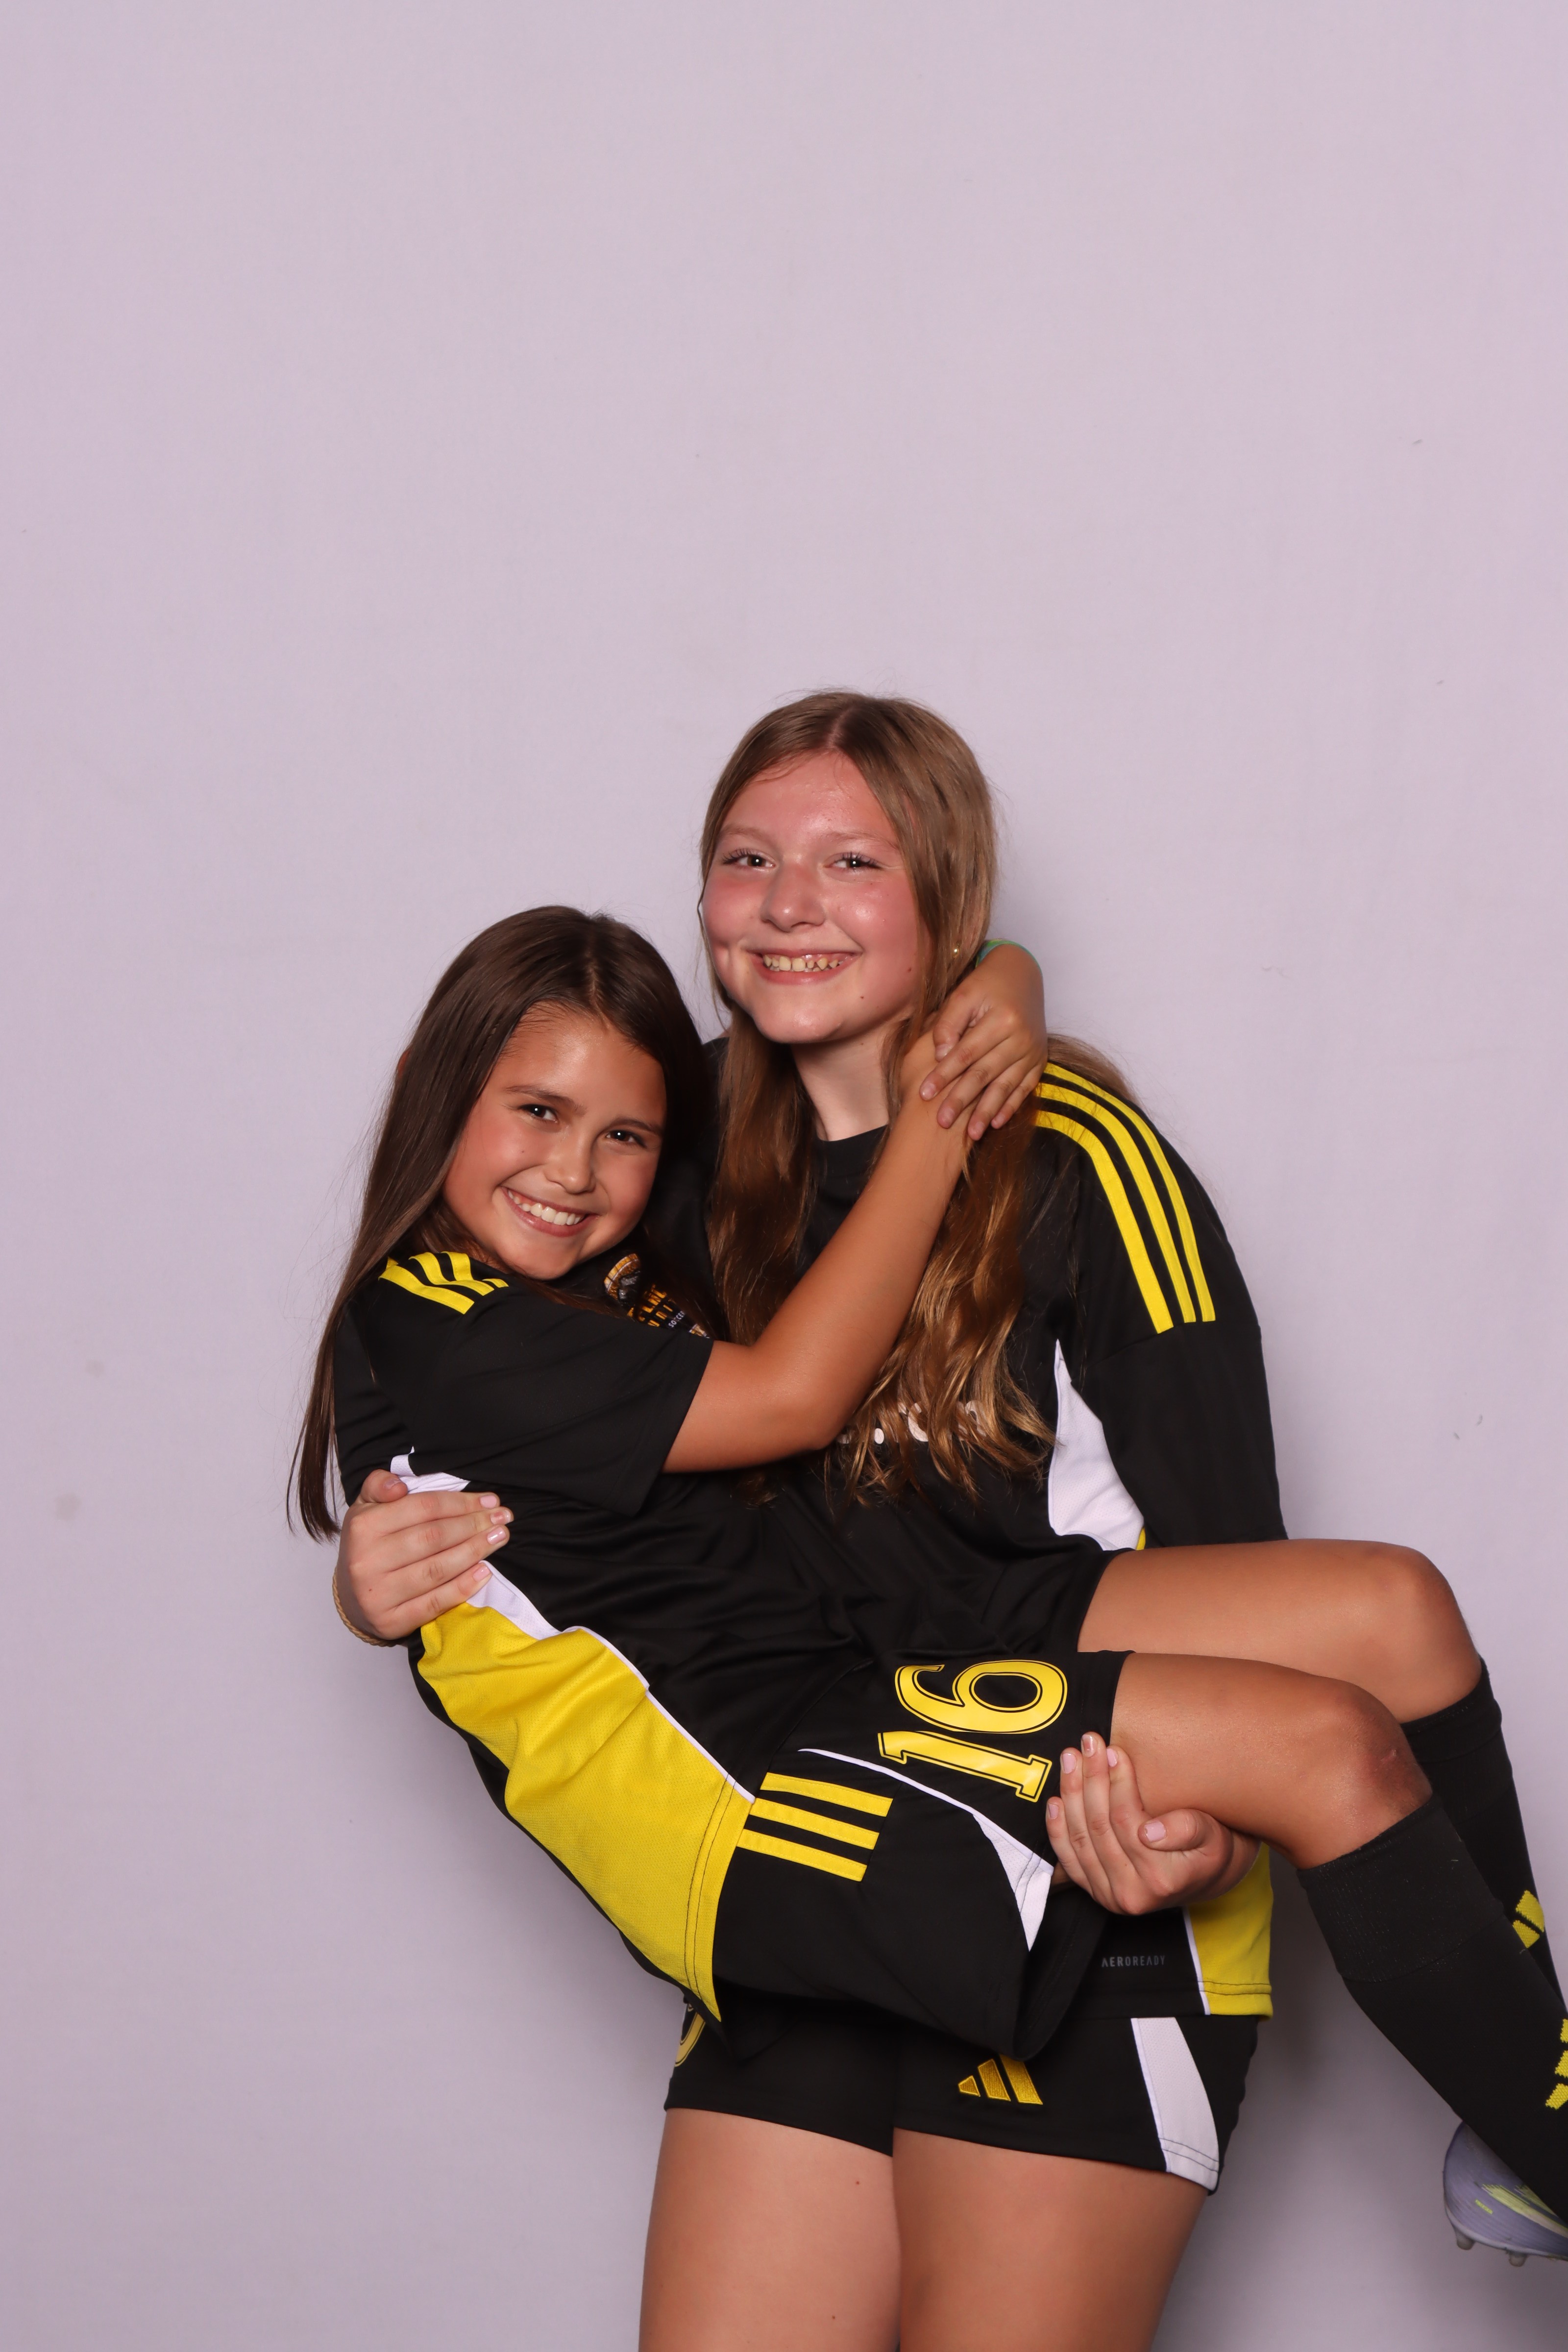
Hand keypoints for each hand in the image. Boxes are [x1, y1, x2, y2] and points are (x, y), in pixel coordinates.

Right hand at [333, 1466, 511, 1642]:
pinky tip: (484, 1572)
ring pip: (437, 1569)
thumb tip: (398, 1485)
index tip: (490, 1500)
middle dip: (474, 1525)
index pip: (423, 1508)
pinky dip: (463, 1587)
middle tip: (503, 1518)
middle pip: (434, 1538)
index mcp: (364, 1527)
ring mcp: (378, 1594)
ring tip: (499, 1538)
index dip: (461, 1503)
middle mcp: (368, 1561)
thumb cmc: (367, 1546)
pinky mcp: (391, 1621)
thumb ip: (378, 1486)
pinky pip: (434, 1603)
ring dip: (474, 1552)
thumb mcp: (365, 1508)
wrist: (350, 1597)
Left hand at [921, 944, 1046, 1138]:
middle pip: (984, 1074)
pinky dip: (1011, 1105)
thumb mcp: (963, 995)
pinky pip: (1026, 1087)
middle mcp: (1021, 1037)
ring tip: (970, 1134)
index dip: (944, 1075)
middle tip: (941, 1122)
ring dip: (987, 1112)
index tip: (924, 1094)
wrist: (1022, 974)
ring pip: (1005, 1086)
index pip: (966, 1054)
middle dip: (962, 1100)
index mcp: (1001, 1019)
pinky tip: (997, 1122)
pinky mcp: (1039, 1059)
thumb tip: (941, 1057)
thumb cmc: (986, 984)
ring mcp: (1033, 1050)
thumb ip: (948, 1025)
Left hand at [1045, 1732, 1258, 1912]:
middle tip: (1089, 1742)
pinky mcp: (1094, 1892)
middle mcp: (1132, 1895)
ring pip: (1080, 1838)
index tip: (1115, 1750)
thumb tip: (1150, 1832)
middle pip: (1099, 1827)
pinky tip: (1055, 1799)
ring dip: (1072, 1794)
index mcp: (1162, 1880)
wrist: (1204, 1876)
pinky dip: (1057, 1828)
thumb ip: (1187, 1829)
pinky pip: (1068, 1857)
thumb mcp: (1214, 1836)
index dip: (1118, 1783)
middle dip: (1091, 1779)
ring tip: (1071, 1758)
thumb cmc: (1211, 1847)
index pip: (1128, 1821)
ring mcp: (1109, 1895)